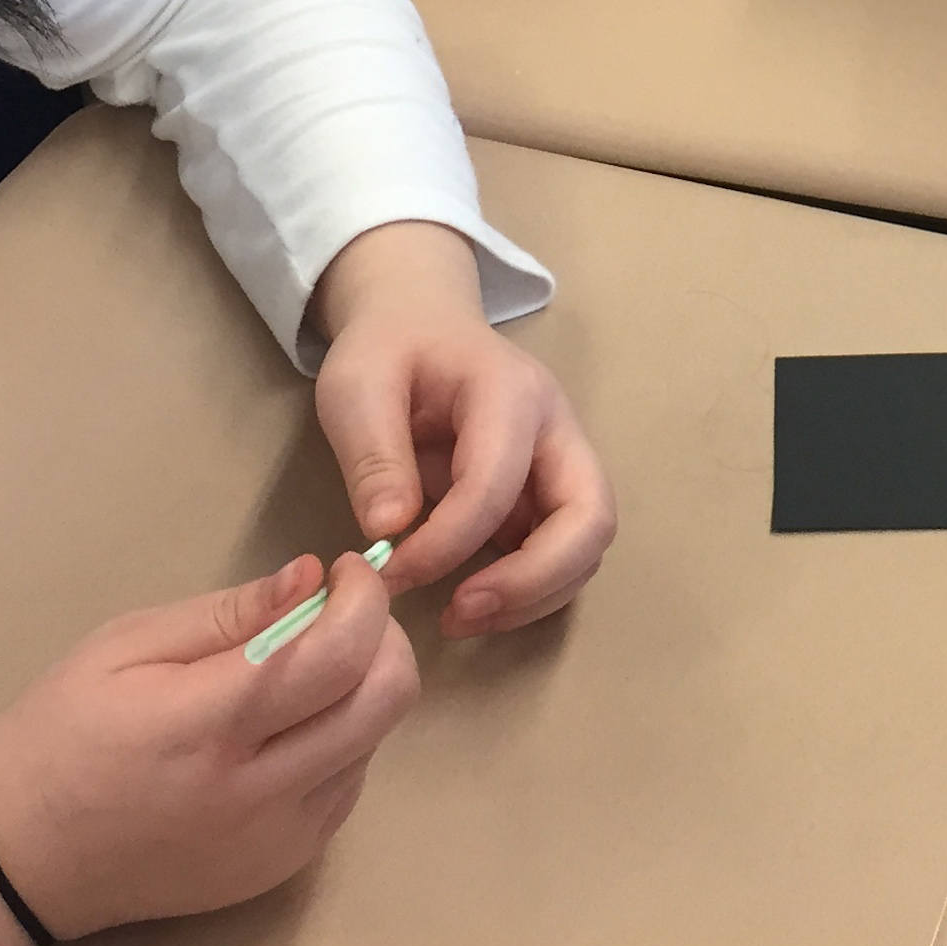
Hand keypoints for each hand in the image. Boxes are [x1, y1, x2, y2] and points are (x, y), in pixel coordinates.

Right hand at [0, 553, 419, 945]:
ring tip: (301, 672)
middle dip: (383, 637)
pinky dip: (340, 741)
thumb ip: (226, 614)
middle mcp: (258, 792)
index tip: (346, 570)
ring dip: (360, 690)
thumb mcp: (122, 649)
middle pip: (387, 698)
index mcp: (208, 726)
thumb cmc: (59, 737)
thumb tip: (311, 577)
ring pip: (376, 741)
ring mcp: (278, 839)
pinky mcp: (283, 867)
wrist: (19, 863)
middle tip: (337, 614)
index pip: (338, 654)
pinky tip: (286, 728)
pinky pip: (347, 786)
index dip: (364, 598)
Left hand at [311, 220, 618, 636]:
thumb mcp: (355, 386)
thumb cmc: (389, 353)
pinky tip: (474, 602)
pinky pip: (565, 553)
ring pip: (588, 544)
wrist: (420, 327)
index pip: (499, 479)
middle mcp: (557, 428)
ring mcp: (562, 462)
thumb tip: (388, 531)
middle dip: (533, 579)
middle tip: (460, 612)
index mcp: (510, 390)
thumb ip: (372, 454)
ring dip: (536, 595)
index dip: (448, 540)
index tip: (390, 571)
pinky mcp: (550, 494)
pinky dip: (532, 591)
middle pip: (591, 516)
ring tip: (461, 617)